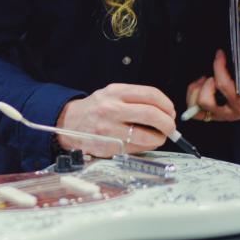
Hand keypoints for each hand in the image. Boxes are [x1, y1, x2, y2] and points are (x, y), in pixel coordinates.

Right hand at [56, 83, 176, 155]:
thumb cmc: (95, 109)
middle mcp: (112, 108)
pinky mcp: (108, 146)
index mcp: (115, 92)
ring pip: (146, 135)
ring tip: (159, 137)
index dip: (166, 104)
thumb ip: (135, 99)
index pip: (150, 94)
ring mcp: (109, 128)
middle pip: (152, 114)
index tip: (170, 111)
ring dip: (159, 138)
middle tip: (171, 127)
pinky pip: (136, 148)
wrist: (69, 122)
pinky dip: (146, 146)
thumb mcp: (112, 94)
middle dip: (168, 123)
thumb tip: (164, 112)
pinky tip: (144, 143)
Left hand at [186, 36, 239, 121]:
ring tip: (204, 79)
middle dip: (205, 84)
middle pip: (205, 100)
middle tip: (211, 74)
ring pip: (198, 109)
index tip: (219, 53)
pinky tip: (202, 86)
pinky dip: (195, 98)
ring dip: (196, 92)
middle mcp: (231, 112)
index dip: (217, 66)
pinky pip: (199, 112)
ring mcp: (223, 115)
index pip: (222, 84)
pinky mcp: (217, 115)